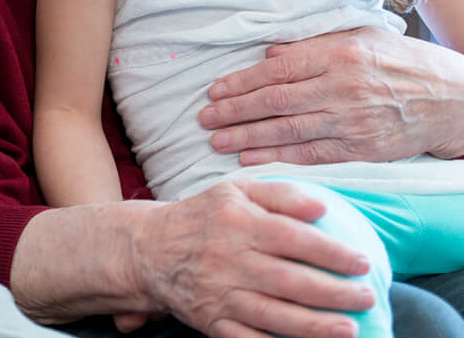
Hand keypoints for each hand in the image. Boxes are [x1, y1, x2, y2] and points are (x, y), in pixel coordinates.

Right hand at [128, 180, 372, 337]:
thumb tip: (323, 208)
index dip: (330, 252)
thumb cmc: (203, 217)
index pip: (291, 238)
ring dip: (314, 326)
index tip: (363, 262)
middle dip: (333, 293)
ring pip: (272, 315)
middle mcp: (227, 259)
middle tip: (367, 298)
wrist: (147, 249)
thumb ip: (280, 195)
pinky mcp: (211, 321)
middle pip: (288, 280)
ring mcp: (219, 294)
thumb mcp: (234, 192)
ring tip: (349, 330)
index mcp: (236, 222)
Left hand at [200, 27, 463, 165]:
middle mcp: (342, 87)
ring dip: (247, 137)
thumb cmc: (402, 62)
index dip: (240, 82)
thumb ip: (313, 44)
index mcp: (338, 54)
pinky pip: (312, 155)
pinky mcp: (362, 148)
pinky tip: (251, 159)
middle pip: (275, 101)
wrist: (454, 99)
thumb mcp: (361, 38)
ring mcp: (352, 120)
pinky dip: (278, 158)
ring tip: (216, 141)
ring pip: (288, 130)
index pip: (277, 69)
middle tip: (204, 119)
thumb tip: (269, 52)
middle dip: (234, 112)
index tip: (213, 90)